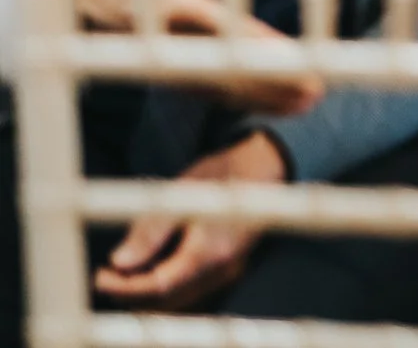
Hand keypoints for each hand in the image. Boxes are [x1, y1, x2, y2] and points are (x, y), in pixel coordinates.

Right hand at [75, 0, 321, 115]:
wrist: (97, 9)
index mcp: (178, 9)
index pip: (222, 28)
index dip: (252, 41)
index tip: (284, 52)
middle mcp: (182, 45)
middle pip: (232, 66)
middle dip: (273, 77)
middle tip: (315, 85)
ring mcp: (182, 67)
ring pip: (231, 86)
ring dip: (272, 95)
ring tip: (312, 100)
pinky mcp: (185, 79)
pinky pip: (224, 95)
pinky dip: (257, 103)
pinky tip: (290, 108)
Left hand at [93, 133, 284, 307]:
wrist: (263, 169)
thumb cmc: (219, 175)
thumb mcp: (180, 193)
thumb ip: (151, 230)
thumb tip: (119, 262)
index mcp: (211, 251)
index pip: (159, 286)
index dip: (124, 287)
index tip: (98, 276)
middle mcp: (223, 271)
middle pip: (166, 303)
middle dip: (131, 294)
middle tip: (106, 274)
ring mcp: (228, 274)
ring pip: (177, 303)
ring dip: (146, 294)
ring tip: (124, 272)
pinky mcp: (228, 272)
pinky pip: (190, 294)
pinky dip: (164, 290)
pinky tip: (150, 270)